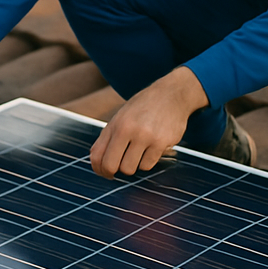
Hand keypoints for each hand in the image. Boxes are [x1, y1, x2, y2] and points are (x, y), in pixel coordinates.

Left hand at [90, 67, 208, 178]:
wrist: (171, 95)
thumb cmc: (143, 108)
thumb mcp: (121, 117)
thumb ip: (108, 137)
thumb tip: (96, 161)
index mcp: (115, 124)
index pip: (97, 155)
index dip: (98, 169)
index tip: (104, 172)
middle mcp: (127, 129)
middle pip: (111, 165)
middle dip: (113, 172)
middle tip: (118, 171)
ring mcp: (145, 137)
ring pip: (130, 168)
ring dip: (133, 165)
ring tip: (138, 152)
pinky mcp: (161, 143)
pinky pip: (147, 165)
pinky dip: (147, 161)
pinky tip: (151, 149)